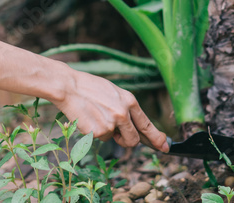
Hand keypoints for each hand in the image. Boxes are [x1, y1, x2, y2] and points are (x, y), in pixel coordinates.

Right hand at [52, 68, 168, 151]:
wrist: (69, 86)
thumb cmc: (89, 88)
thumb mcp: (114, 93)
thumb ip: (125, 108)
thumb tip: (133, 126)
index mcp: (129, 101)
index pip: (147, 124)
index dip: (157, 138)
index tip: (164, 147)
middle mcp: (123, 113)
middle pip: (134, 140)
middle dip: (127, 141)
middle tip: (118, 135)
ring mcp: (112, 123)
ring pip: (115, 140)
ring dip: (109, 134)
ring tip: (97, 117)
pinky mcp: (99, 131)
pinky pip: (100, 139)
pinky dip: (95, 133)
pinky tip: (88, 119)